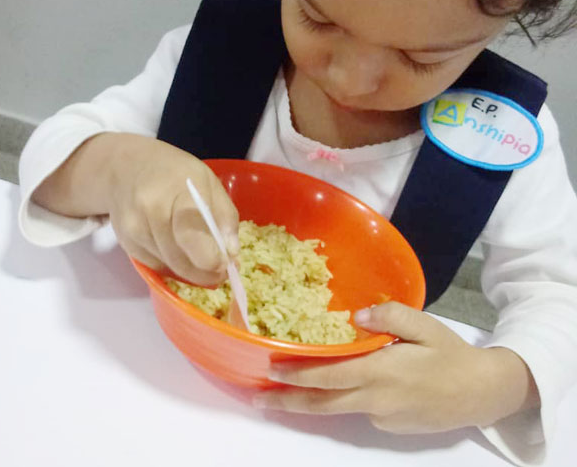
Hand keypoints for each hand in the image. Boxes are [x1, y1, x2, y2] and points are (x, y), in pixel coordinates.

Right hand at [107, 135, 239, 284]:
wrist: (126, 166)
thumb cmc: (174, 172)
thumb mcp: (209, 182)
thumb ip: (225, 216)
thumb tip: (231, 254)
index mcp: (179, 192)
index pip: (192, 235)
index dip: (212, 259)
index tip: (226, 264)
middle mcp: (151, 212)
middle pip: (182, 261)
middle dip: (206, 272)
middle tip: (220, 270)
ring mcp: (134, 230)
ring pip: (171, 268)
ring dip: (190, 270)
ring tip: (201, 255)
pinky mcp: (126, 244)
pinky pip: (156, 267)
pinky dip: (172, 264)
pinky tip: (177, 248)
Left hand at [254, 302, 538, 432]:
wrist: (482, 394)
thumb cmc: (451, 355)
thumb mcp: (424, 325)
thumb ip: (390, 316)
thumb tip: (357, 315)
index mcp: (380, 372)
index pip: (328, 375)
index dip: (297, 374)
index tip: (270, 370)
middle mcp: (375, 399)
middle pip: (323, 404)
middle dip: (288, 402)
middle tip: (259, 399)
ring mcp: (382, 416)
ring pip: (339, 408)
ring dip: (310, 402)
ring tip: (286, 392)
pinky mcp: (391, 426)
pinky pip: (361, 409)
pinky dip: (344, 399)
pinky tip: (347, 384)